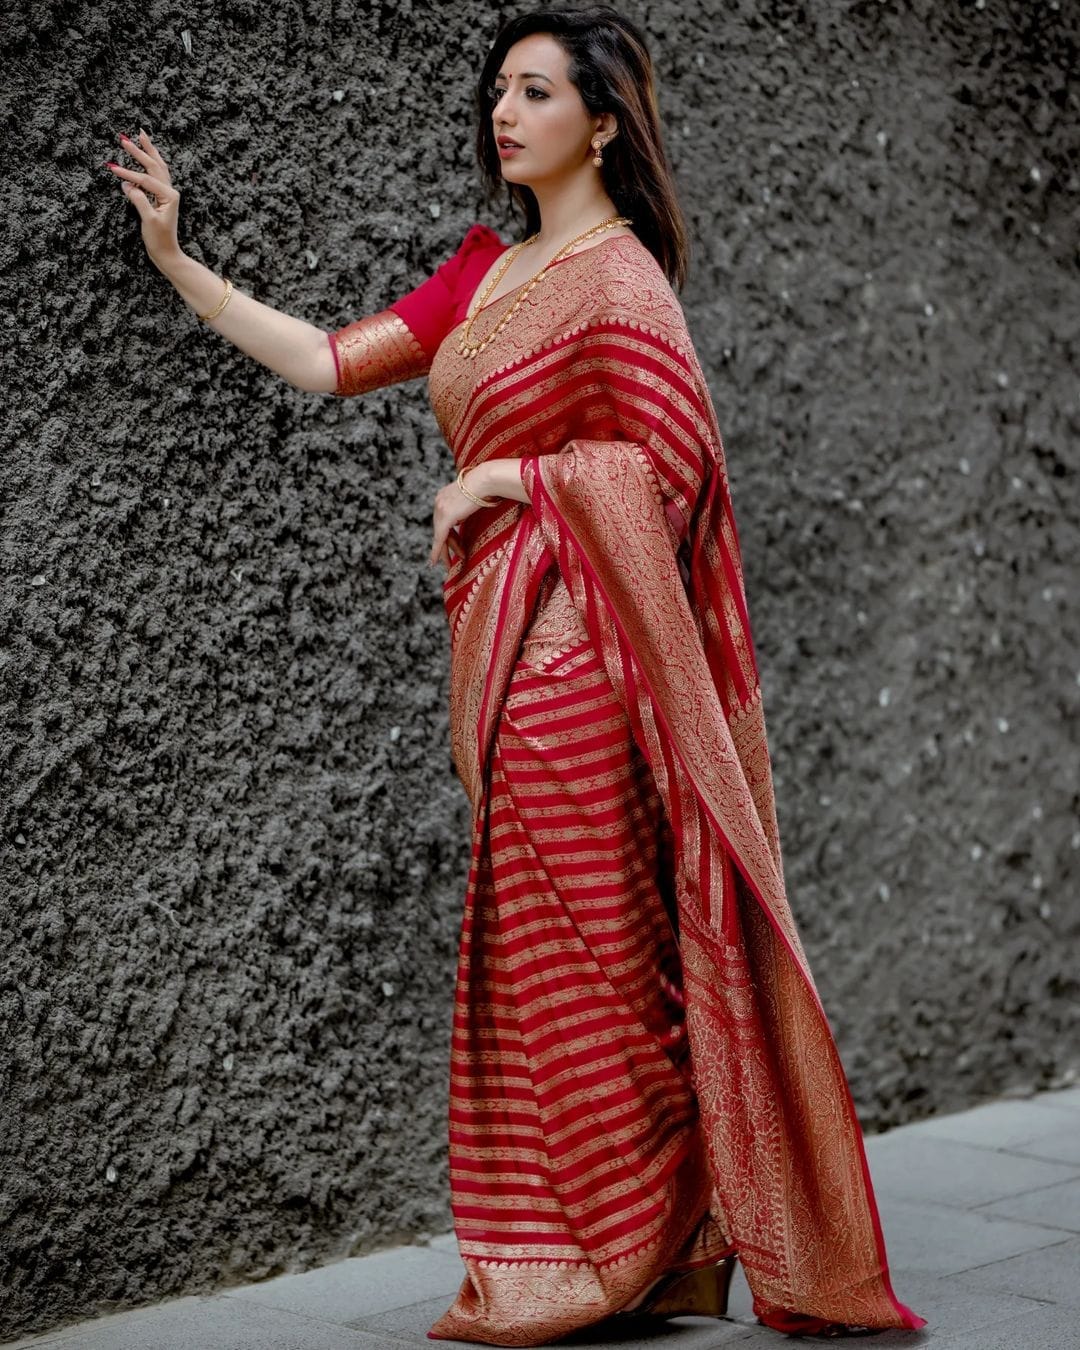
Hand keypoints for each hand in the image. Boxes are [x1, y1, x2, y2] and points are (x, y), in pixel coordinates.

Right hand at [107, 129, 181, 265]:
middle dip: (139, 151)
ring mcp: (167, 194)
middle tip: (123, 138)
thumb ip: (139, 200)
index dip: (128, 174)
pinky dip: (150, 163)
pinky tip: (145, 155)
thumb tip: (126, 184)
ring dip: (148, 151)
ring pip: (157, 167)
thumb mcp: (148, 221)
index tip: (111, 168)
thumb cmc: (159, 240)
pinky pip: (156, 175)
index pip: (145, 179)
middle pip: (154, 165)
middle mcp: (170, 192)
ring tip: (140, 135)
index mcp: (169, 196)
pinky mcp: (162, 198)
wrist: (167, 253)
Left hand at [429, 476, 482, 570]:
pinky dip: (436, 551)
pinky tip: (435, 562)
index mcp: (443, 495)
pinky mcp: (445, 517)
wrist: (484, 480)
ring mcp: (440, 509)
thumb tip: (464, 518)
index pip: (444, 519)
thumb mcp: (472, 497)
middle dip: (450, 544)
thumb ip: (465, 506)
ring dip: (448, 550)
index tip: (453, 543)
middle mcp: (438, 501)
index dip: (449, 533)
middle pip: (440, 528)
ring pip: (440, 535)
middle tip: (459, 556)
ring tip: (453, 563)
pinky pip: (439, 539)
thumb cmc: (485, 486)